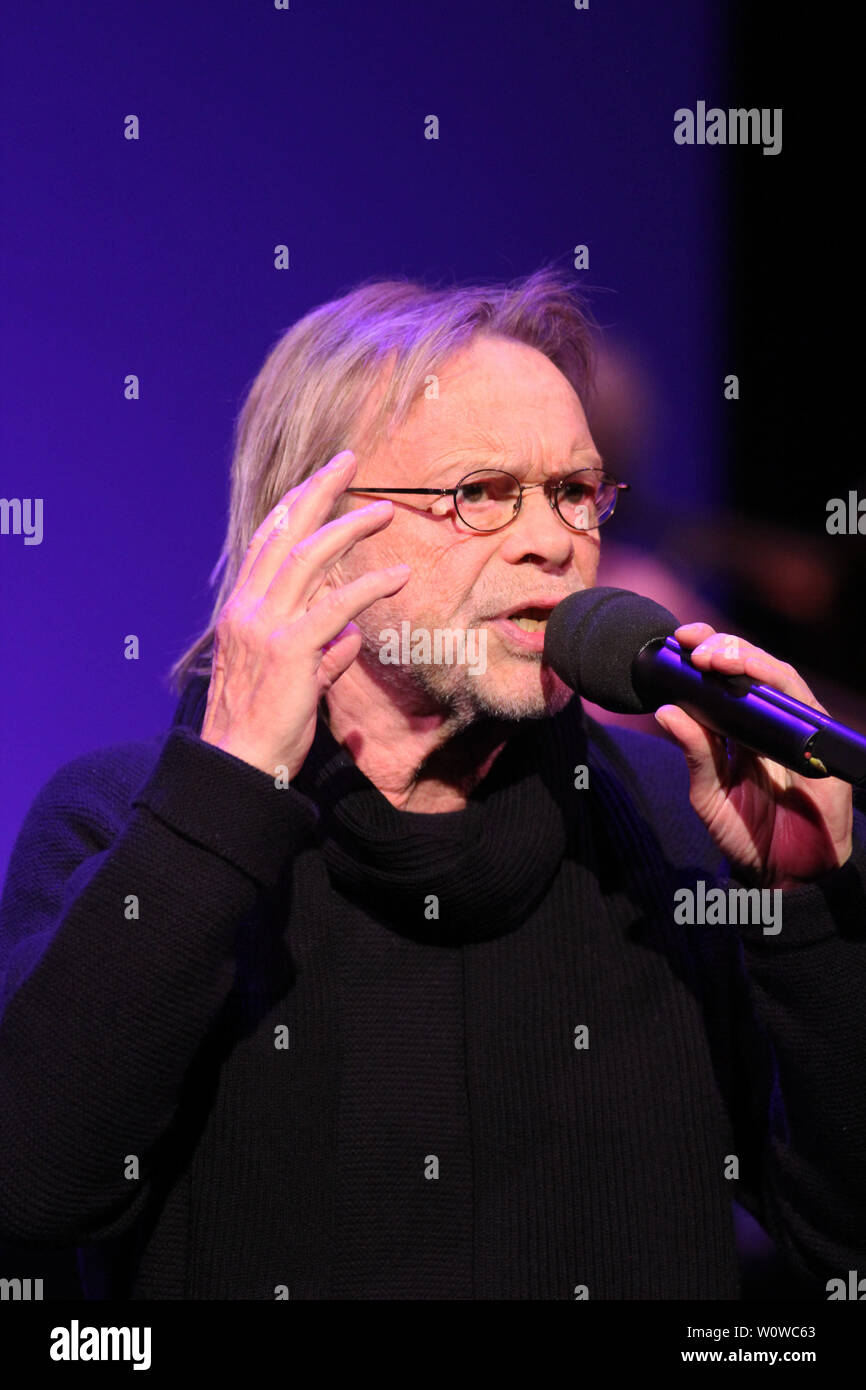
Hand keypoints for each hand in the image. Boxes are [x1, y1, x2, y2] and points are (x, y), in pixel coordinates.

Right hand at [200, 450, 408, 778]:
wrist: (239, 767)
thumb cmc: (264, 730)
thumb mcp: (293, 682)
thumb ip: (321, 654)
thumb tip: (350, 637)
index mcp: (242, 612)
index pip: (267, 543)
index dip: (294, 506)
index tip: (320, 480)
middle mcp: (248, 610)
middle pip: (283, 532)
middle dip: (317, 491)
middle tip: (348, 460)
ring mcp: (265, 628)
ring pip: (308, 557)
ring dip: (348, 526)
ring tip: (383, 508)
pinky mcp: (289, 651)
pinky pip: (335, 607)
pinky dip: (369, 586)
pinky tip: (399, 576)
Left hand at [654, 624, 853, 887]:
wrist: (785, 876)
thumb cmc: (746, 834)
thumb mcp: (709, 795)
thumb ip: (693, 754)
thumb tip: (665, 710)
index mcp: (738, 729)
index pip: (722, 678)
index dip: (704, 652)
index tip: (677, 639)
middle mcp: (768, 723)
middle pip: (750, 669)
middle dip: (723, 648)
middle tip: (695, 644)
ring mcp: (797, 730)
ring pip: (779, 679)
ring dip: (750, 661)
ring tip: (717, 658)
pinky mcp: (822, 746)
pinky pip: (805, 708)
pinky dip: (780, 690)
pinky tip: (756, 683)